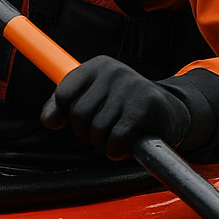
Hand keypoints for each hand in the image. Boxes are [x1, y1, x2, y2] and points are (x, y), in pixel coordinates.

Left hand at [40, 55, 190, 159]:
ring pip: (97, 129)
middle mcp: (113, 71)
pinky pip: (116, 140)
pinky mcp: (146, 107)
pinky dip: (116, 152)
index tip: (81, 120)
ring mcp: (131, 87)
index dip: (66, 116)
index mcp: (96, 66)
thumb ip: (63, 108)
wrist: (170, 113)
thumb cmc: (122, 108)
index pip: (63, 94)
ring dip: (103, 144)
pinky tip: (125, 146)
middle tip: (101, 132)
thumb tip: (49, 120)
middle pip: (78, 115)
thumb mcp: (91, 101)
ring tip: (115, 137)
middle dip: (86, 133)